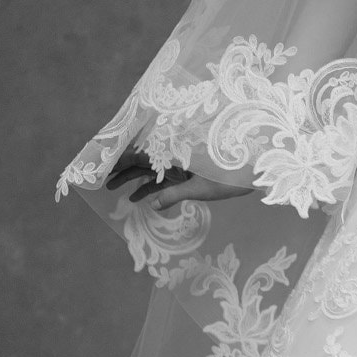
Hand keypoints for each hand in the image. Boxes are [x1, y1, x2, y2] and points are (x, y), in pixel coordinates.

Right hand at [103, 147, 253, 206]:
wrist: (255, 172)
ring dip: (131, 178)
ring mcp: (179, 164)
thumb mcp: (201, 188)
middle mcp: (174, 155)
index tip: (102, 162)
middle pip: (140, 159)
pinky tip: (137, 199)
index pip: (141, 152)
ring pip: (148, 169)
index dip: (120, 157)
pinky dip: (149, 188)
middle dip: (120, 168)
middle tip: (101, 178)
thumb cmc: (231, 177)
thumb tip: (152, 205)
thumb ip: (174, 195)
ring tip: (113, 189)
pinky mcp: (186, 174)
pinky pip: (162, 180)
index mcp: (175, 152)